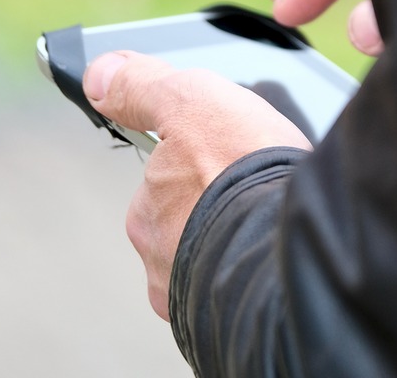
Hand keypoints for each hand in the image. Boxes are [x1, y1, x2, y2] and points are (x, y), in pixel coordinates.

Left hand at [83, 51, 310, 319]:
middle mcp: (162, 262)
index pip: (166, 185)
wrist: (296, 250)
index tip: (231, 160)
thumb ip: (144, 87)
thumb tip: (100, 75)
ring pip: (216, 256)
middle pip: (191, 224)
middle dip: (219, 207)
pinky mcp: (230, 320)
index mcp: (148, 215)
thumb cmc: (244, 176)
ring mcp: (196, 298)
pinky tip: (280, 250)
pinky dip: (257, 267)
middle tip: (259, 189)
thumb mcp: (194, 102)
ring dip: (239, 238)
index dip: (202, 165)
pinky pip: (240, 286)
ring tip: (276, 219)